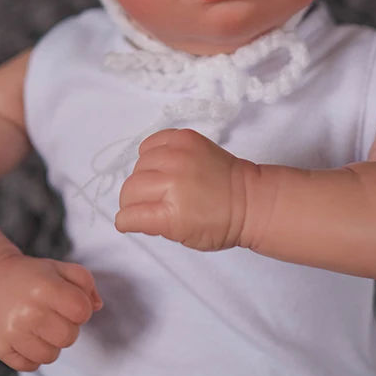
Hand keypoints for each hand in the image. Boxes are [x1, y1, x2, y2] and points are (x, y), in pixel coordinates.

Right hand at [0, 253, 102, 371]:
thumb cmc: (32, 276)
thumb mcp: (60, 267)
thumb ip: (85, 282)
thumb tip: (97, 306)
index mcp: (46, 287)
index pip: (82, 312)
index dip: (81, 308)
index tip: (70, 302)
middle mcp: (29, 312)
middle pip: (69, 337)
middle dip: (68, 327)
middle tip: (54, 315)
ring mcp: (13, 332)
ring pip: (51, 356)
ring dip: (51, 343)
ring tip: (40, 326)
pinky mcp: (0, 348)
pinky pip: (31, 366)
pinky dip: (33, 355)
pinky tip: (27, 336)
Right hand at [115, 128, 255, 251]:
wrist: (248, 198)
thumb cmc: (218, 225)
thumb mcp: (182, 237)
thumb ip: (153, 224)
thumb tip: (132, 213)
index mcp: (171, 213)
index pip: (130, 214)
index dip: (127, 220)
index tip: (130, 220)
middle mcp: (172, 180)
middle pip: (130, 188)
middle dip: (132, 200)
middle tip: (147, 203)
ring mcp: (179, 155)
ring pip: (139, 164)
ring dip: (143, 176)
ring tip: (159, 183)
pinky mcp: (185, 138)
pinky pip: (152, 142)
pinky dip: (152, 153)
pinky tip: (162, 163)